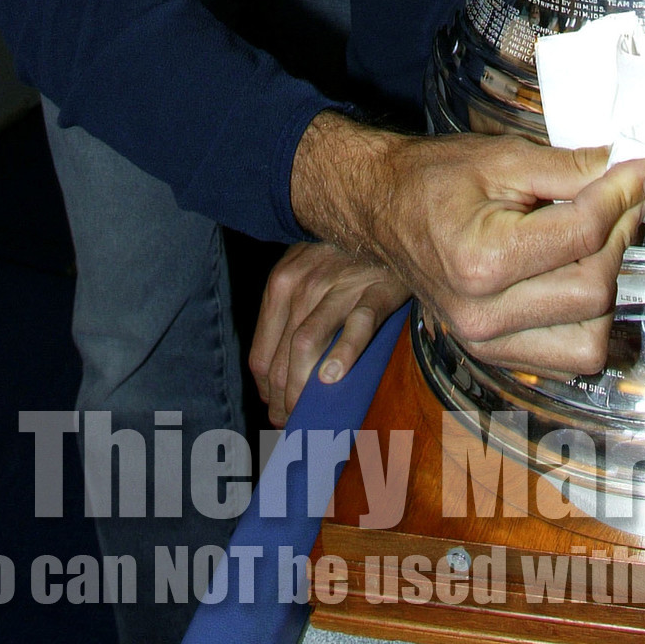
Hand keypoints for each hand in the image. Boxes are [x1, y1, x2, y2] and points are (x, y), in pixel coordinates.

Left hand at [250, 242, 409, 425]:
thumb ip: (286, 315)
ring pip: (307, 344)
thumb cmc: (339, 255)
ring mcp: (339, 287)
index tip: (277, 411)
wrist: (382, 219)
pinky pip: (356, 326)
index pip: (262, 354)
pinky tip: (334, 378)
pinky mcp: (374, 291)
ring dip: (303, 388)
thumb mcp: (302, 272)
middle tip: (294, 424)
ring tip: (308, 416)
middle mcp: (303, 286)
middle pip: (283, 357)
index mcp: (280, 285)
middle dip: (284, 399)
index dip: (266, 392)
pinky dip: (343, 353)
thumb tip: (274, 375)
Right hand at [290, 112, 644, 378]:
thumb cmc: (434, 178)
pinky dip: (587, 318)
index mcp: (481, 260)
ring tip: (596, 239)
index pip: (582, 236)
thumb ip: (571, 167)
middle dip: (620, 237)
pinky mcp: (493, 355)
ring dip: (607, 283)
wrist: (381, 209)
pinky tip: (577, 273)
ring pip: (591, 336)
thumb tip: (635, 168)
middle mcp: (483, 315)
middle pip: (594, 290)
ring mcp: (487, 343)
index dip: (624, 196)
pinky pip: (568, 355)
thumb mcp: (501, 157)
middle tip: (623, 198)